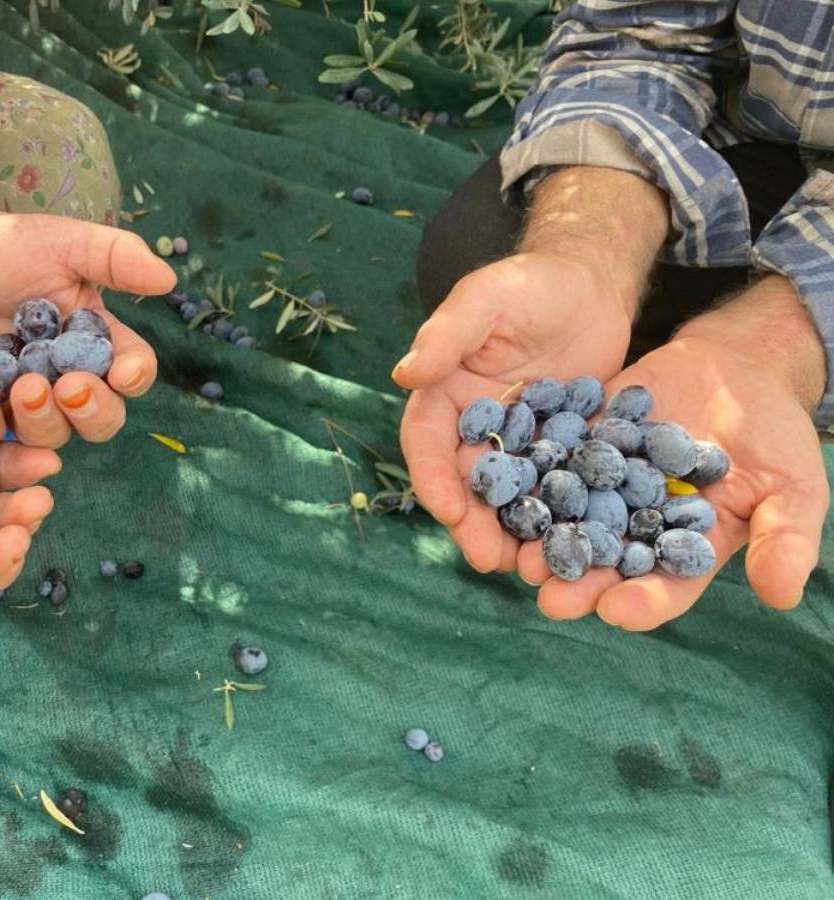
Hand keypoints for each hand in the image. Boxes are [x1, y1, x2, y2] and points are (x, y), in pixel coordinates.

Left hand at [0, 211, 176, 447]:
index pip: (131, 372)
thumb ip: (113, 256)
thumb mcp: (58, 241)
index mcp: (92, 344)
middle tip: (70, 388)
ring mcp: (16, 406)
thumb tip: (169, 279)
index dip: (133, 377)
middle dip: (92, 411)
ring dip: (40, 420)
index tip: (124, 371)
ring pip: (46, 437)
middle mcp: (62, 382)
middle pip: (98, 420)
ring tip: (21, 388)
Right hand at [395, 251, 635, 570]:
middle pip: (464, 483)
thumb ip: (447, 333)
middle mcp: (474, 427)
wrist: (592, 286)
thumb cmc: (531, 283)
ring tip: (528, 568)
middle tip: (487, 559)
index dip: (432, 478)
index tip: (448, 510)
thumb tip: (404, 373)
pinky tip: (575, 547)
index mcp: (443, 394)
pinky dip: (561, 521)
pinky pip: (556, 491)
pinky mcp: (560, 452)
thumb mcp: (486, 298)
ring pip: (509, 498)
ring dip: (513, 535)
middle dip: (472, 524)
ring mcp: (519, 444)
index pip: (426, 443)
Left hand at [519, 277, 829, 629]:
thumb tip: (783, 595)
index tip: (617, 612)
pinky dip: (532, 474)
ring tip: (520, 556)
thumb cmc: (774, 436)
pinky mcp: (579, 447)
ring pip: (568, 520)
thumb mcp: (793, 486)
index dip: (642, 602)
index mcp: (684, 550)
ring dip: (544, 539)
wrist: (737, 369)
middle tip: (551, 600)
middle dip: (578, 582)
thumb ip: (784, 537)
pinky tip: (509, 486)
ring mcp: (602, 487)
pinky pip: (552, 462)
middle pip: (604, 564)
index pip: (664, 587)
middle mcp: (635, 526)